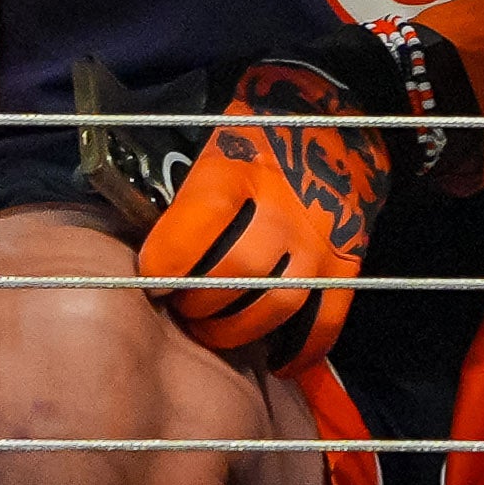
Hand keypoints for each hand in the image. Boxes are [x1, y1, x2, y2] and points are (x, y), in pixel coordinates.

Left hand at [138, 59, 390, 369]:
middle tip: (178, 306)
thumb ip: (181, 186)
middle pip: (237, 272)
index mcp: (241, 169)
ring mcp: (319, 240)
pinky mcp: (347, 263)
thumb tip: (136, 234)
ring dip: (235, 330)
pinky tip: (274, 360)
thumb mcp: (212, 141)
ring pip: (277, 305)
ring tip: (211, 328)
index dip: (168, 259)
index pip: (200, 223)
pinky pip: (326, 320)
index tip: (149, 277)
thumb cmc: (255, 136)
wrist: (335, 124)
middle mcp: (283, 208)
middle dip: (198, 302)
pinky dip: (300, 349)